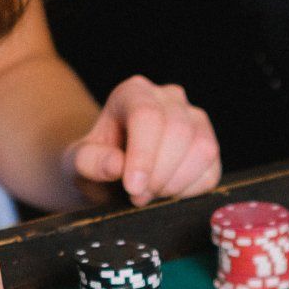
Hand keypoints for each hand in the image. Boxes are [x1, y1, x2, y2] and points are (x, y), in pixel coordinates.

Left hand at [64, 76, 221, 206]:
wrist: (111, 172)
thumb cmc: (96, 162)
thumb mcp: (78, 162)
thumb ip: (91, 162)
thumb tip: (116, 165)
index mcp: (134, 92)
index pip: (148, 115)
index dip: (143, 155)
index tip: (133, 187)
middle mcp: (169, 98)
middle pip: (178, 131)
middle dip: (159, 173)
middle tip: (136, 196)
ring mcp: (195, 121)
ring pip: (203, 149)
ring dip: (175, 183)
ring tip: (150, 194)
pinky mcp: (209, 148)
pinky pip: (211, 172)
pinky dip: (189, 191)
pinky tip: (166, 192)